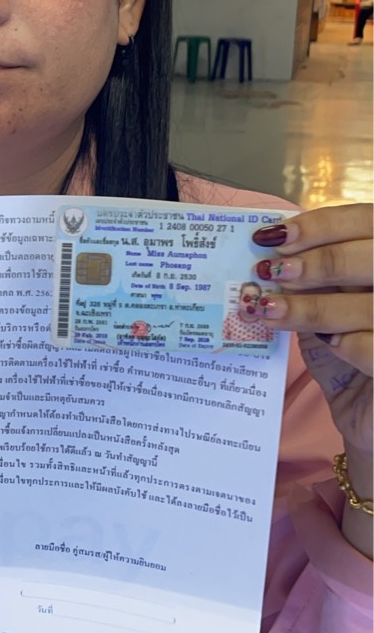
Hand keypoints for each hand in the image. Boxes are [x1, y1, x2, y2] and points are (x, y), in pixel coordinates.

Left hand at [251, 205, 372, 474]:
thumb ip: (312, 278)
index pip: (367, 220)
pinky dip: (347, 344)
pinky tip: (326, 343)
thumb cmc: (351, 348)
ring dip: (312, 306)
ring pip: (369, 305)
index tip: (277, 236)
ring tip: (269, 309)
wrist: (370, 411)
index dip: (323, 224)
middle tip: (272, 271)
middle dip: (317, 261)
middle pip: (370, 256)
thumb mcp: (329, 305)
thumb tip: (268, 252)